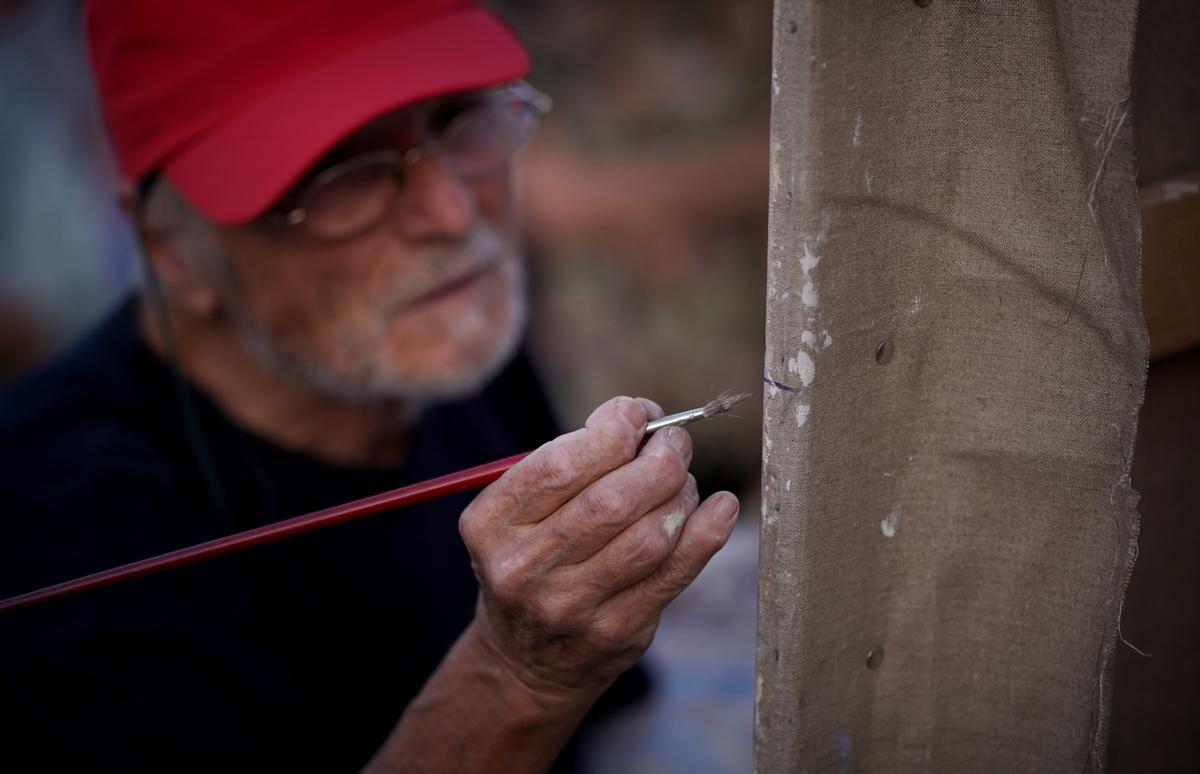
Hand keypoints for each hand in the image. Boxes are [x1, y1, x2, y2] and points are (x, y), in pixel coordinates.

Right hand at [458, 396, 739, 704]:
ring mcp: (570, 606)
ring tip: (682, 482)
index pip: (559, 465)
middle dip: (660, 458)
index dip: (612, 429)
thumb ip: (573, 463)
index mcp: (490, 525)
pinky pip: (675, 572)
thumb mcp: (521, 513)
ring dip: (681, 494)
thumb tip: (642, 416)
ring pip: (650, 535)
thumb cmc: (534, 558)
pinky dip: (708, 531)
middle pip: (611, 500)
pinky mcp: (616, 631)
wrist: (524, 662)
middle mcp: (524, 568)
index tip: (638, 413)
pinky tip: (721, 507)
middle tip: (675, 443)